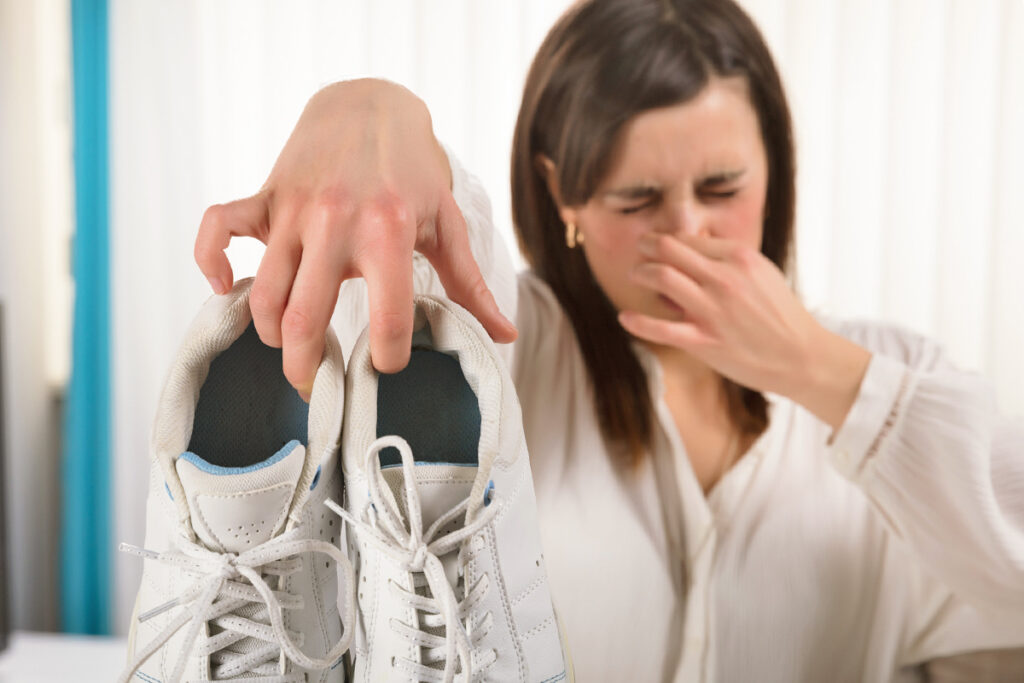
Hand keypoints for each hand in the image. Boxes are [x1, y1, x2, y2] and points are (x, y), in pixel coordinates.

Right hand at [194, 79, 515, 398]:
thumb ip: (470, 284)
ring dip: (270, 335)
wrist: (371, 105)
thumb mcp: (448, 223)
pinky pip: (216, 229)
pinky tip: (224, 291)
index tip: (385, 365)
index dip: (387, 358)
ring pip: (263, 293)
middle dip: (308, 369)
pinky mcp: (264, 196)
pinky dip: (209, 262)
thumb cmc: (413, 172)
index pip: (387, 320)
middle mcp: (336, 222)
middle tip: (317, 391)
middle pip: (306, 318)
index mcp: (389, 232)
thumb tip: (505, 335)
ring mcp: (293, 209)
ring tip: (289, 351)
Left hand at [618, 232, 869, 430]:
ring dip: (641, 273)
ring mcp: (713, 310)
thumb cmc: (780, 314)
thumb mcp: (762, 274)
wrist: (801, 356)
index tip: (659, 244)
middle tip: (639, 248)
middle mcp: (724, 279)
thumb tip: (691, 253)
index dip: (669, 240)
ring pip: (661, 278)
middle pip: (670, 250)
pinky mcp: (705, 341)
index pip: (690, 239)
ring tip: (635, 275)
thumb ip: (728, 261)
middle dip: (648, 245)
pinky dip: (637, 322)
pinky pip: (661, 328)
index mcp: (740, 258)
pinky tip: (624, 317)